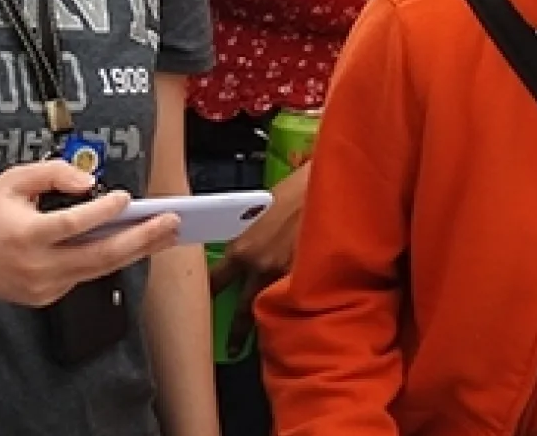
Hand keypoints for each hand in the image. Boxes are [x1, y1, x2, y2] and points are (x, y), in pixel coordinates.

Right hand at [0, 160, 177, 305]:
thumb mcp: (11, 182)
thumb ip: (52, 174)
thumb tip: (89, 182)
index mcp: (25, 235)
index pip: (72, 224)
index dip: (103, 211)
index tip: (126, 199)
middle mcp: (37, 265)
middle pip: (101, 254)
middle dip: (142, 237)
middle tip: (171, 221)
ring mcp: (44, 285)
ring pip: (102, 269)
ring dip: (138, 250)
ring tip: (166, 234)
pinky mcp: (48, 296)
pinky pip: (87, 275)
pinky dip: (111, 259)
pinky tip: (133, 245)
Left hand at [208, 163, 308, 346]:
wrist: (337, 186)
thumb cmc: (303, 186)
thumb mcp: (269, 206)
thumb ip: (257, 230)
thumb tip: (255, 239)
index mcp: (243, 248)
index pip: (216, 280)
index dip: (209, 293)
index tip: (200, 306)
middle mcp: (261, 268)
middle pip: (243, 308)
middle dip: (238, 331)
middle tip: (232, 351)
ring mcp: (289, 277)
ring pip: (274, 307)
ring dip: (273, 322)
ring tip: (274, 342)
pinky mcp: (316, 280)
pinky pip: (304, 299)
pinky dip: (304, 307)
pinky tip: (309, 317)